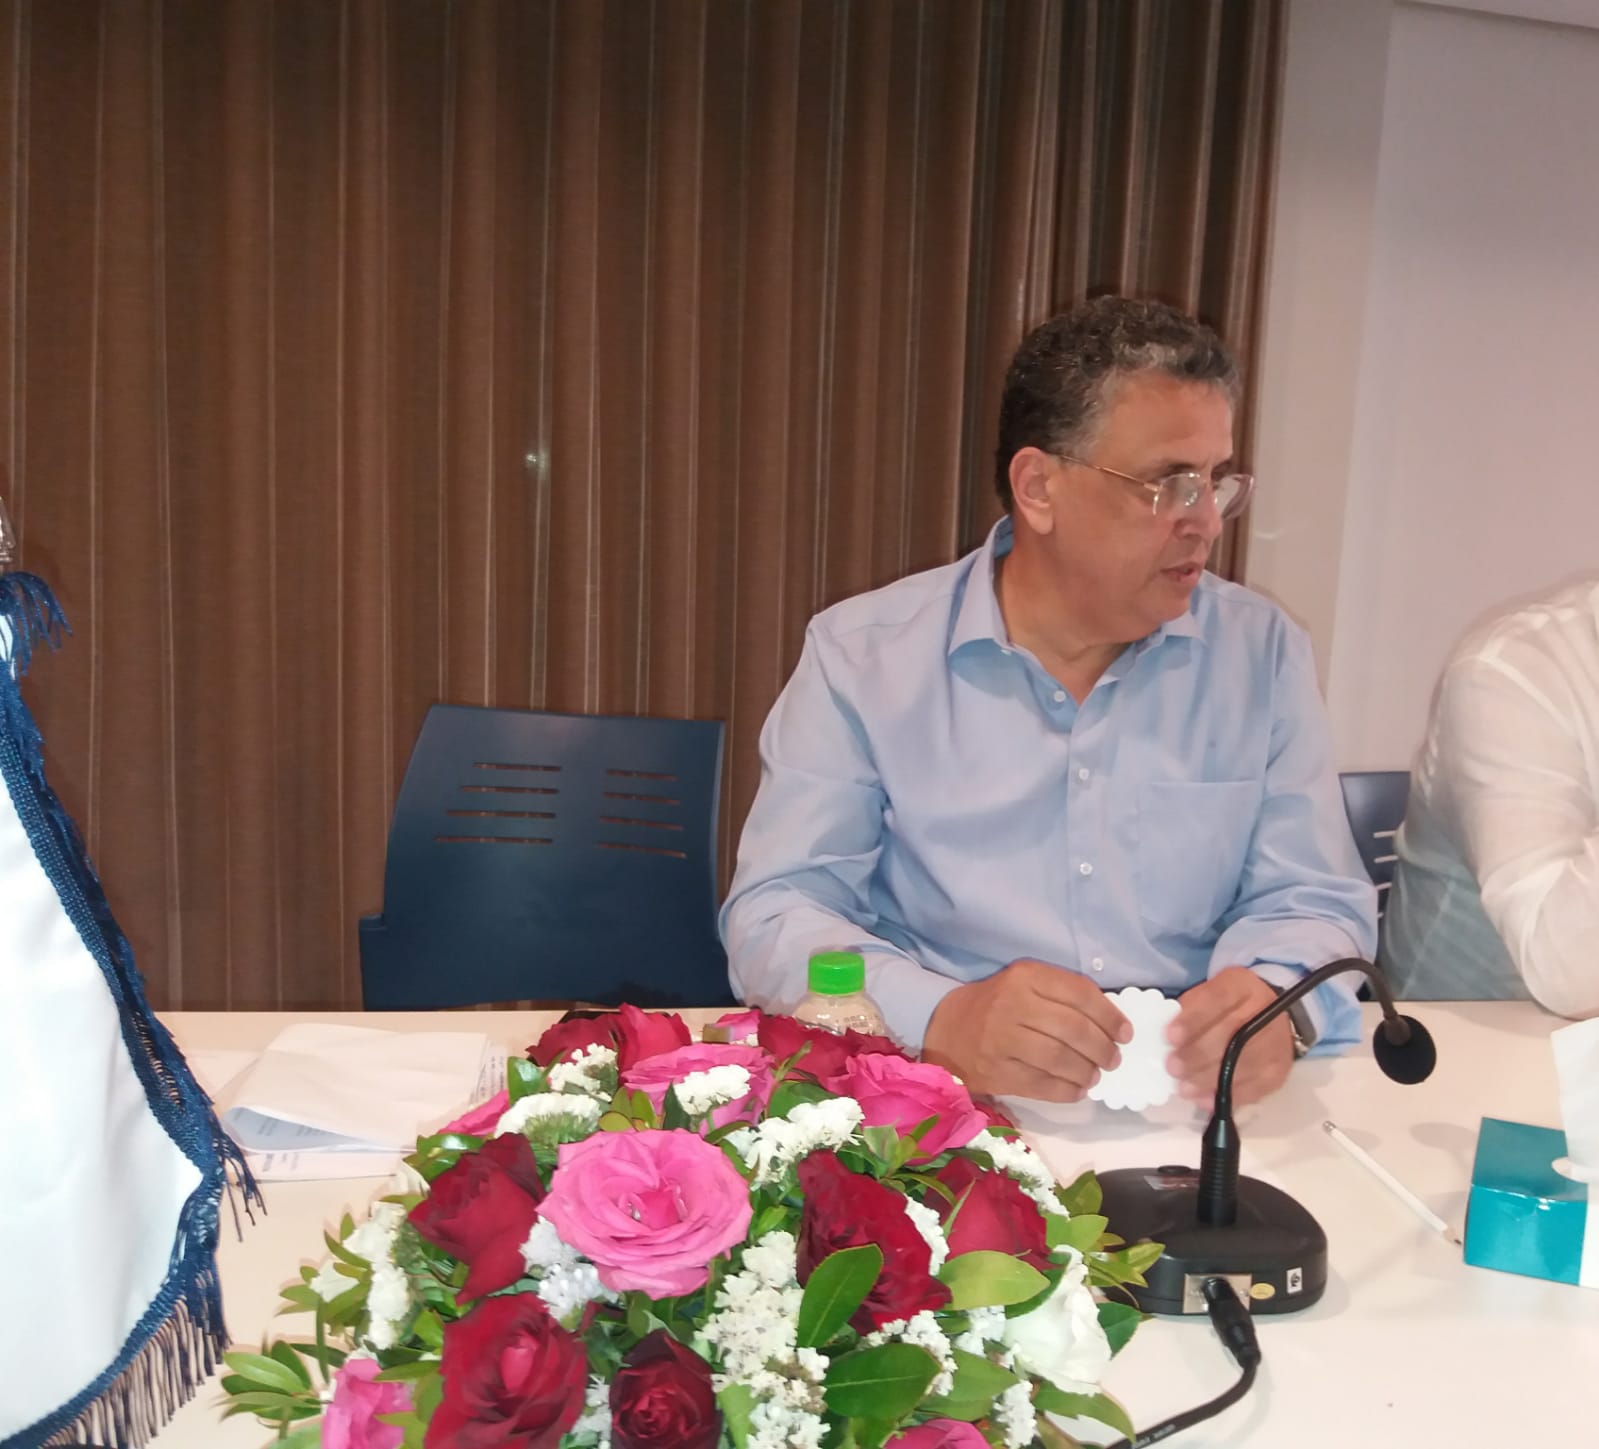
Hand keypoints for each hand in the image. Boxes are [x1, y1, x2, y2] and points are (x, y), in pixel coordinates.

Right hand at [922, 959, 1132, 1102]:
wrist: (946, 1029)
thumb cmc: (996, 1004)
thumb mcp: (1025, 983)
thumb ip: (1063, 995)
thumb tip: (1111, 1023)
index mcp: (1024, 977)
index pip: (1080, 994)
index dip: (1110, 1016)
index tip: (1125, 1033)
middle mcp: (1013, 1006)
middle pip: (1074, 1030)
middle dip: (1103, 1048)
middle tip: (1113, 1059)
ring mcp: (1003, 1041)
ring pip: (1061, 1060)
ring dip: (1087, 1071)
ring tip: (1094, 1075)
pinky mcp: (997, 1073)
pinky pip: (1044, 1086)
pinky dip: (1068, 1091)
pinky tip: (1077, 1089)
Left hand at [1166, 967, 1293, 1107]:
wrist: (1269, 1020)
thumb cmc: (1228, 1006)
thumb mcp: (1209, 992)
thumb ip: (1190, 1008)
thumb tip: (1168, 1036)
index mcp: (1243, 986)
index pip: (1218, 999)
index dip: (1193, 1019)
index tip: (1169, 1036)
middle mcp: (1266, 1013)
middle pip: (1232, 1036)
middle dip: (1198, 1054)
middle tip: (1172, 1067)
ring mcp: (1276, 1046)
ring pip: (1242, 1066)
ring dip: (1208, 1080)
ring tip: (1183, 1087)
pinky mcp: (1278, 1074)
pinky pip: (1253, 1089)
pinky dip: (1225, 1096)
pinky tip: (1203, 1100)